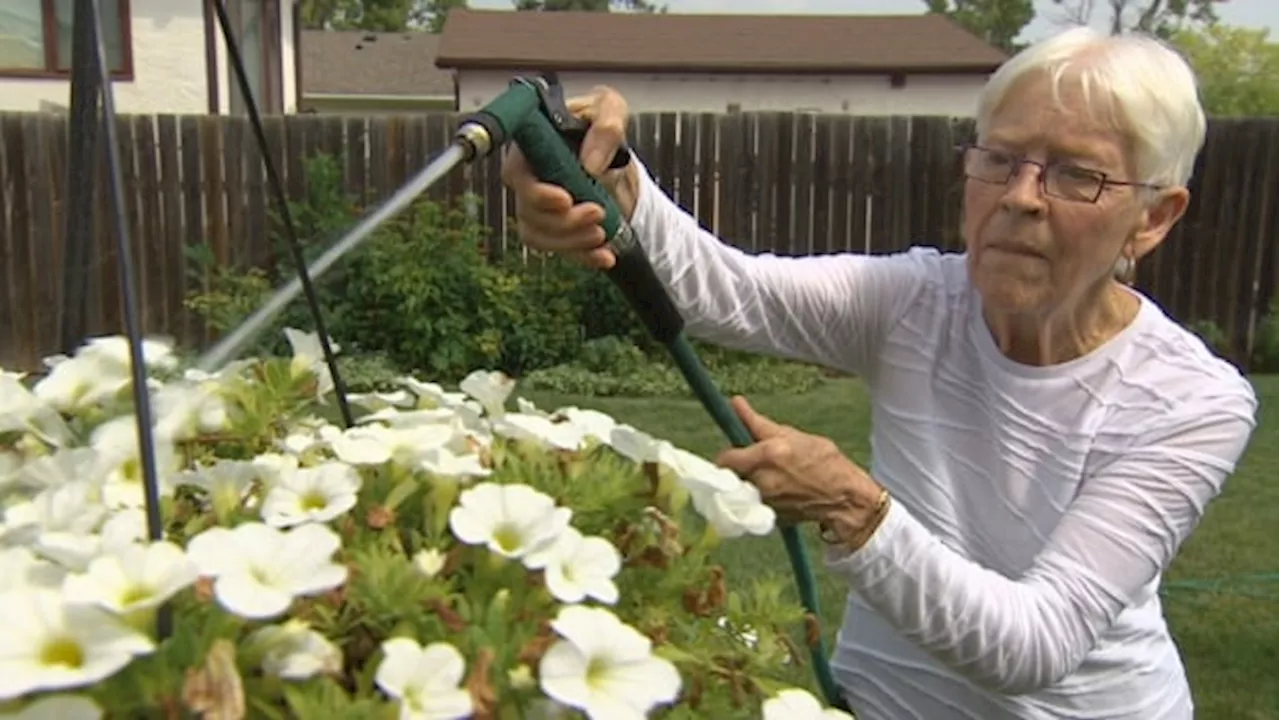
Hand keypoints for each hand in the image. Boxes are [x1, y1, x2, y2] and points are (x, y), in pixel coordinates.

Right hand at [499, 85, 638, 270]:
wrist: (612, 159)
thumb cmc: (600, 126)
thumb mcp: (610, 110)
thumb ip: (606, 126)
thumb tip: (590, 165)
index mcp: (530, 145)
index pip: (516, 174)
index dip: (536, 193)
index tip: (565, 200)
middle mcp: (527, 177)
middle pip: (528, 210)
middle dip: (564, 220)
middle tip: (598, 213)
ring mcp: (535, 206)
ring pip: (539, 235)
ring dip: (572, 241)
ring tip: (604, 234)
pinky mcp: (549, 228)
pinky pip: (556, 250)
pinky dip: (582, 256)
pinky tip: (604, 256)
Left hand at [715, 396, 883, 529]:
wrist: (844, 497)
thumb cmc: (825, 461)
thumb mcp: (793, 435)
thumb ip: (759, 424)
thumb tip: (736, 403)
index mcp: (768, 454)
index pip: (726, 458)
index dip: (726, 455)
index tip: (732, 451)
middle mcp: (763, 480)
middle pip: (730, 476)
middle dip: (736, 469)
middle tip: (749, 463)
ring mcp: (765, 502)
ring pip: (741, 490)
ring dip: (747, 482)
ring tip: (768, 477)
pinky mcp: (770, 517)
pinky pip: (754, 504)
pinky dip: (760, 497)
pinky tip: (778, 491)